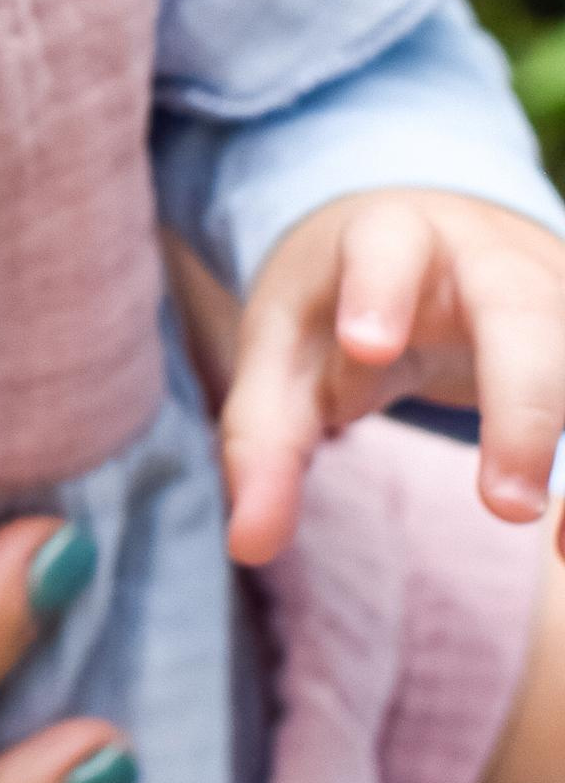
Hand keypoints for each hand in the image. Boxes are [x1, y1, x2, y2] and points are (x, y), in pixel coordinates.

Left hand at [218, 188, 564, 565]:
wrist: (426, 239)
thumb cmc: (342, 303)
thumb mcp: (285, 353)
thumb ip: (263, 441)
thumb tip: (248, 545)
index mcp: (394, 237)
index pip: (388, 245)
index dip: (379, 288)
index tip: (365, 346)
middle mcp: (492, 260)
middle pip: (523, 313)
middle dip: (522, 402)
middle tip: (506, 506)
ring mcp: (558, 296)